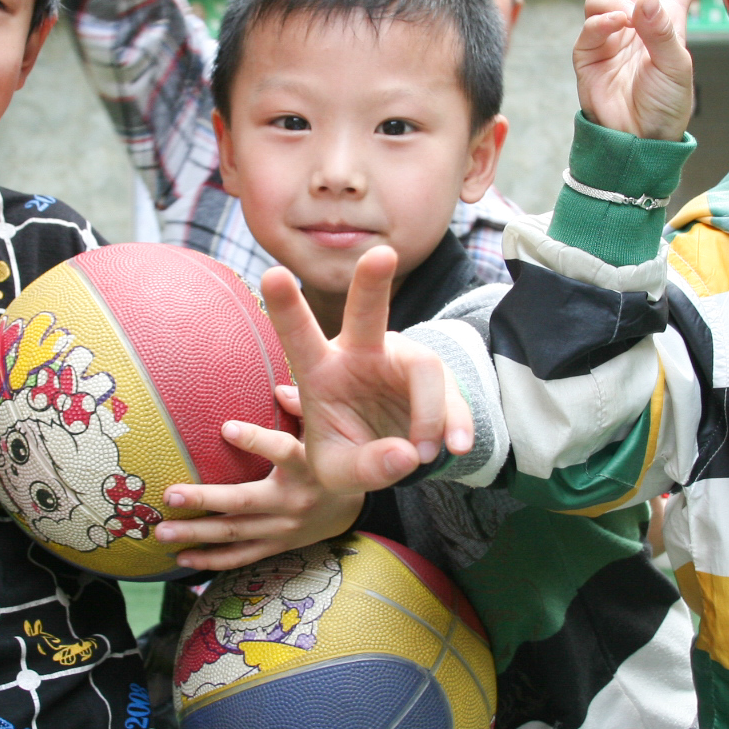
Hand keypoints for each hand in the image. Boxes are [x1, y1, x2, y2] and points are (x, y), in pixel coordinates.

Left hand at [157, 386, 364, 568]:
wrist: (351, 509)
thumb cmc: (330, 459)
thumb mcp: (324, 430)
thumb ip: (302, 408)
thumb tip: (276, 389)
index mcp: (307, 466)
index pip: (280, 451)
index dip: (255, 439)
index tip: (225, 427)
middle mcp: (294, 499)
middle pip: (244, 502)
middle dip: (205, 500)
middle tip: (170, 495)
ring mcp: (284, 528)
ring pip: (235, 533)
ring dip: (196, 534)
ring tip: (161, 531)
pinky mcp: (277, 546)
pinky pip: (242, 557)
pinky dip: (211, 561)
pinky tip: (182, 558)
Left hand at [263, 249, 472, 494]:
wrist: (388, 458)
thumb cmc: (348, 454)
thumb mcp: (339, 473)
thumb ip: (364, 469)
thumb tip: (406, 454)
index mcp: (320, 370)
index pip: (299, 337)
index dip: (286, 308)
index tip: (271, 274)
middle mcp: (361, 353)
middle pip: (367, 313)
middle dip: (372, 284)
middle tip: (381, 255)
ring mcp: (402, 360)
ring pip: (425, 367)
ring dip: (429, 414)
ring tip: (422, 454)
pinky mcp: (437, 379)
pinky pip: (453, 394)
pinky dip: (456, 423)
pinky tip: (457, 447)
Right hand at [576, 0, 706, 141]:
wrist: (636, 140)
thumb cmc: (665, 109)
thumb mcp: (678, 68)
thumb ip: (662, 30)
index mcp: (667, 25)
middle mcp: (636, 25)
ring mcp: (609, 37)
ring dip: (615, 2)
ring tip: (626, 22)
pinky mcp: (587, 53)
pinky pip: (590, 23)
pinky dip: (601, 21)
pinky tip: (614, 27)